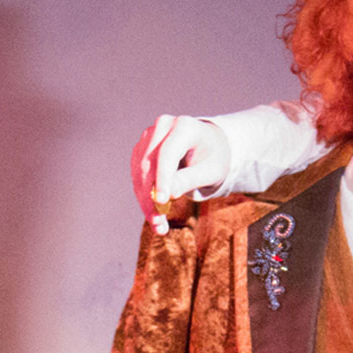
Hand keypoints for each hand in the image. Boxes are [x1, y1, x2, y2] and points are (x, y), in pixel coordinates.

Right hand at [131, 115, 230, 234]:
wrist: (211, 146)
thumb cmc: (215, 158)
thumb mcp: (211, 170)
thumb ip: (190, 179)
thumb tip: (168, 194)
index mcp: (185, 126)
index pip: (168, 152)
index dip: (163, 177)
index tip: (161, 201)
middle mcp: (163, 126)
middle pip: (149, 163)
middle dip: (152, 196)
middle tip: (159, 223)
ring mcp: (149, 136)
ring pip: (139, 171)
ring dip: (145, 200)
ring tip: (158, 226)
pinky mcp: (142, 149)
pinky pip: (137, 175)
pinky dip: (144, 196)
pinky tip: (153, 215)